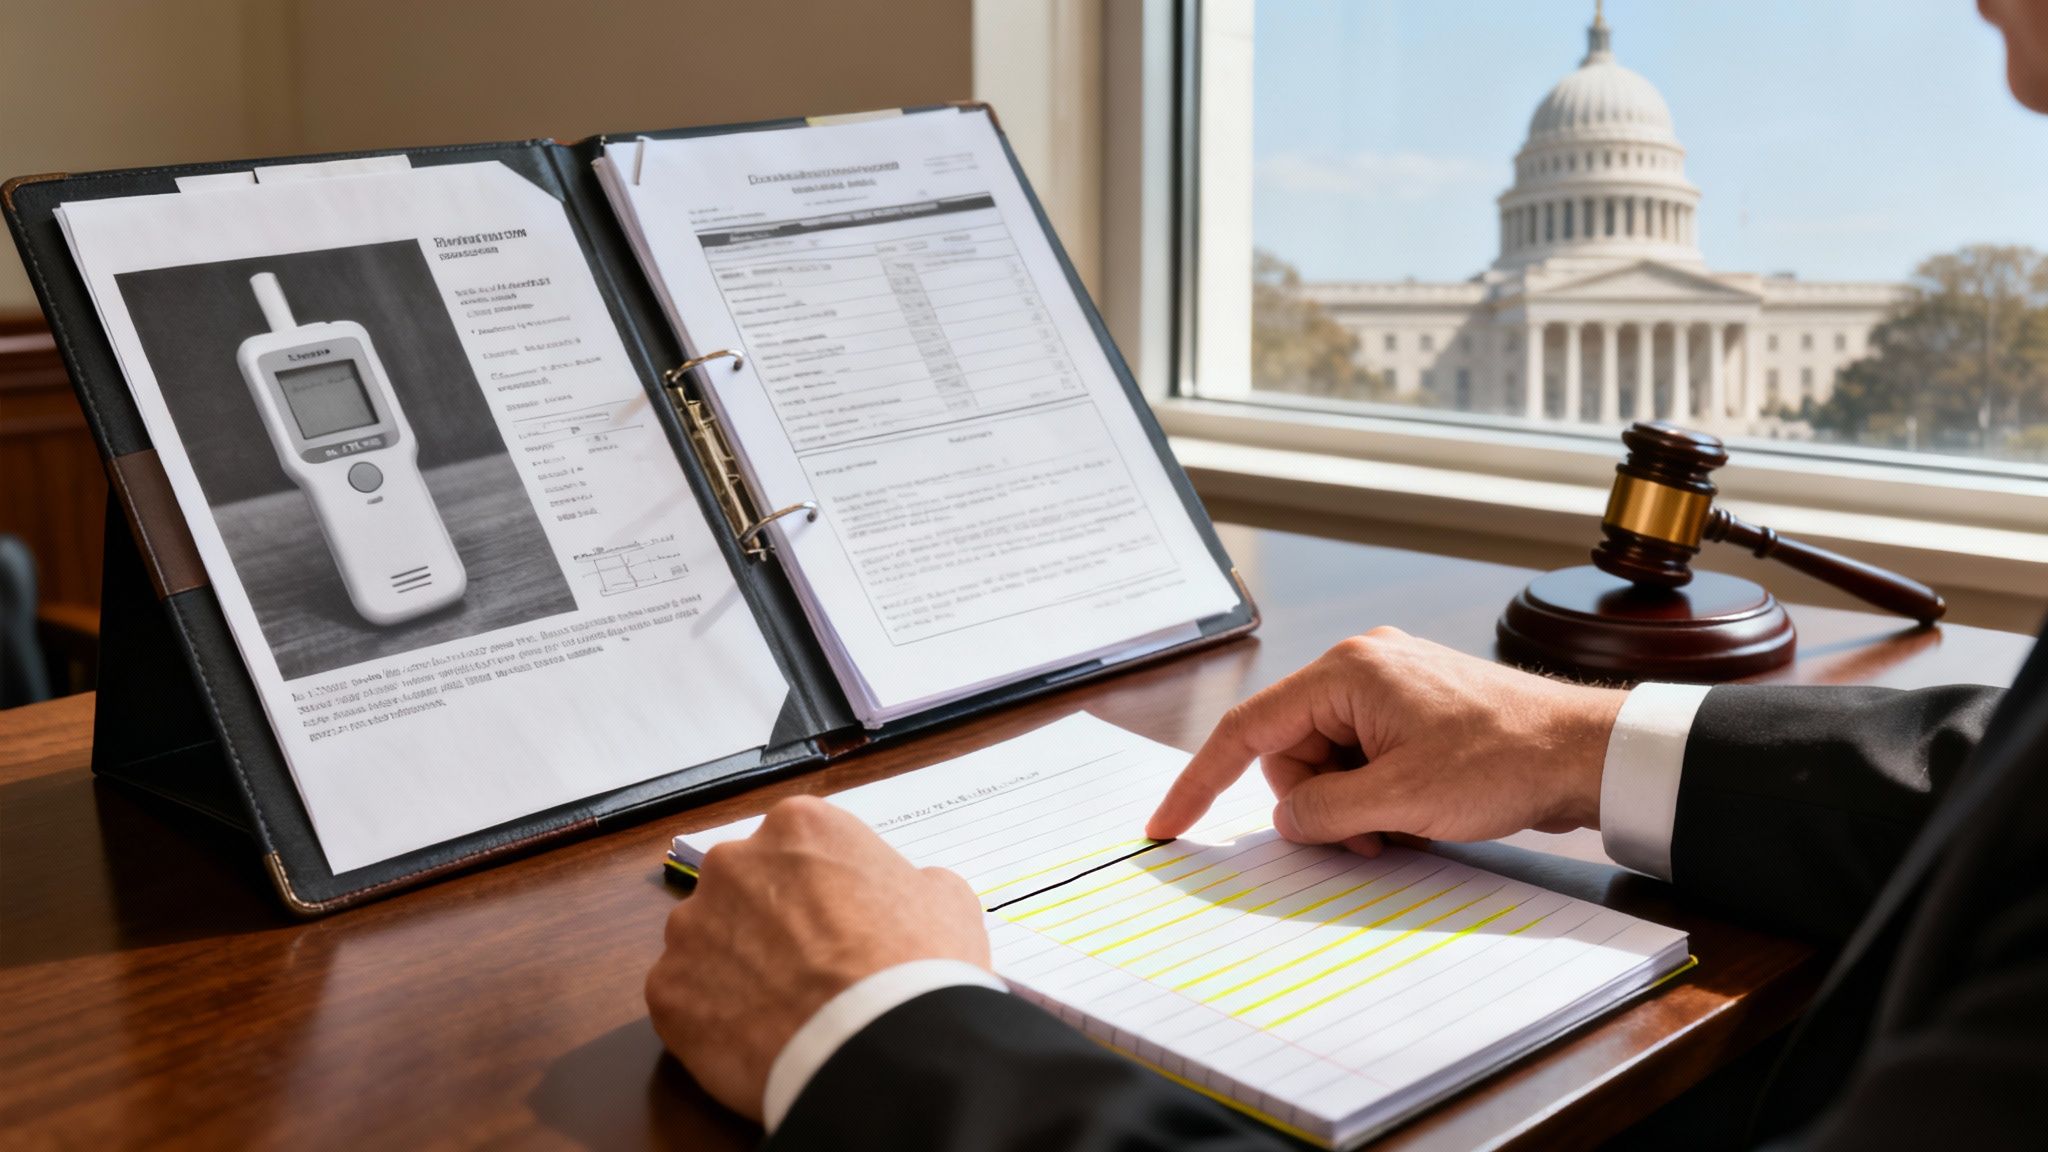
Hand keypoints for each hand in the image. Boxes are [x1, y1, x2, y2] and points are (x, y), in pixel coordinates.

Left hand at [645, 796, 989, 1119]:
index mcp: (799, 826)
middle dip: (768, 922)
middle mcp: (733, 862)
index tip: (836, 921)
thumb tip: (901, 895)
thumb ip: (908, 882)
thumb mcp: (944, 898)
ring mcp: (691, 927)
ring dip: (734, 968)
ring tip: (781, 1009)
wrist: (883, 1048)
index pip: (796, 847)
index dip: (820, 889)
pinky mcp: (666, 991)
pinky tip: (754, 1038)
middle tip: (808, 966)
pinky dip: (711, 1019)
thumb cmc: (918, 967)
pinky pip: (684, 1000)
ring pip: (707, 943)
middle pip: (743, 888)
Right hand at [1147, 627, 1625, 850]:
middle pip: (1291, 750)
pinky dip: (1375, 796)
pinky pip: (1364, 759)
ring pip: (1328, 762)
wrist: (1588, 754)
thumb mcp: (1401, 800)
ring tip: (1399, 828)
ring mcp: (1391, 687)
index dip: (1201, 780)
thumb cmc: (1505, 760)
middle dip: (1314, 804)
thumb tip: (1287, 820)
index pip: (1248, 728)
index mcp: (1348, 672)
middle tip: (1362, 837)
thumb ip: (1325, 812)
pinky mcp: (1415, 711)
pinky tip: (1412, 815)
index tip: (1169, 823)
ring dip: (1350, 807)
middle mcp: (1362, 667)